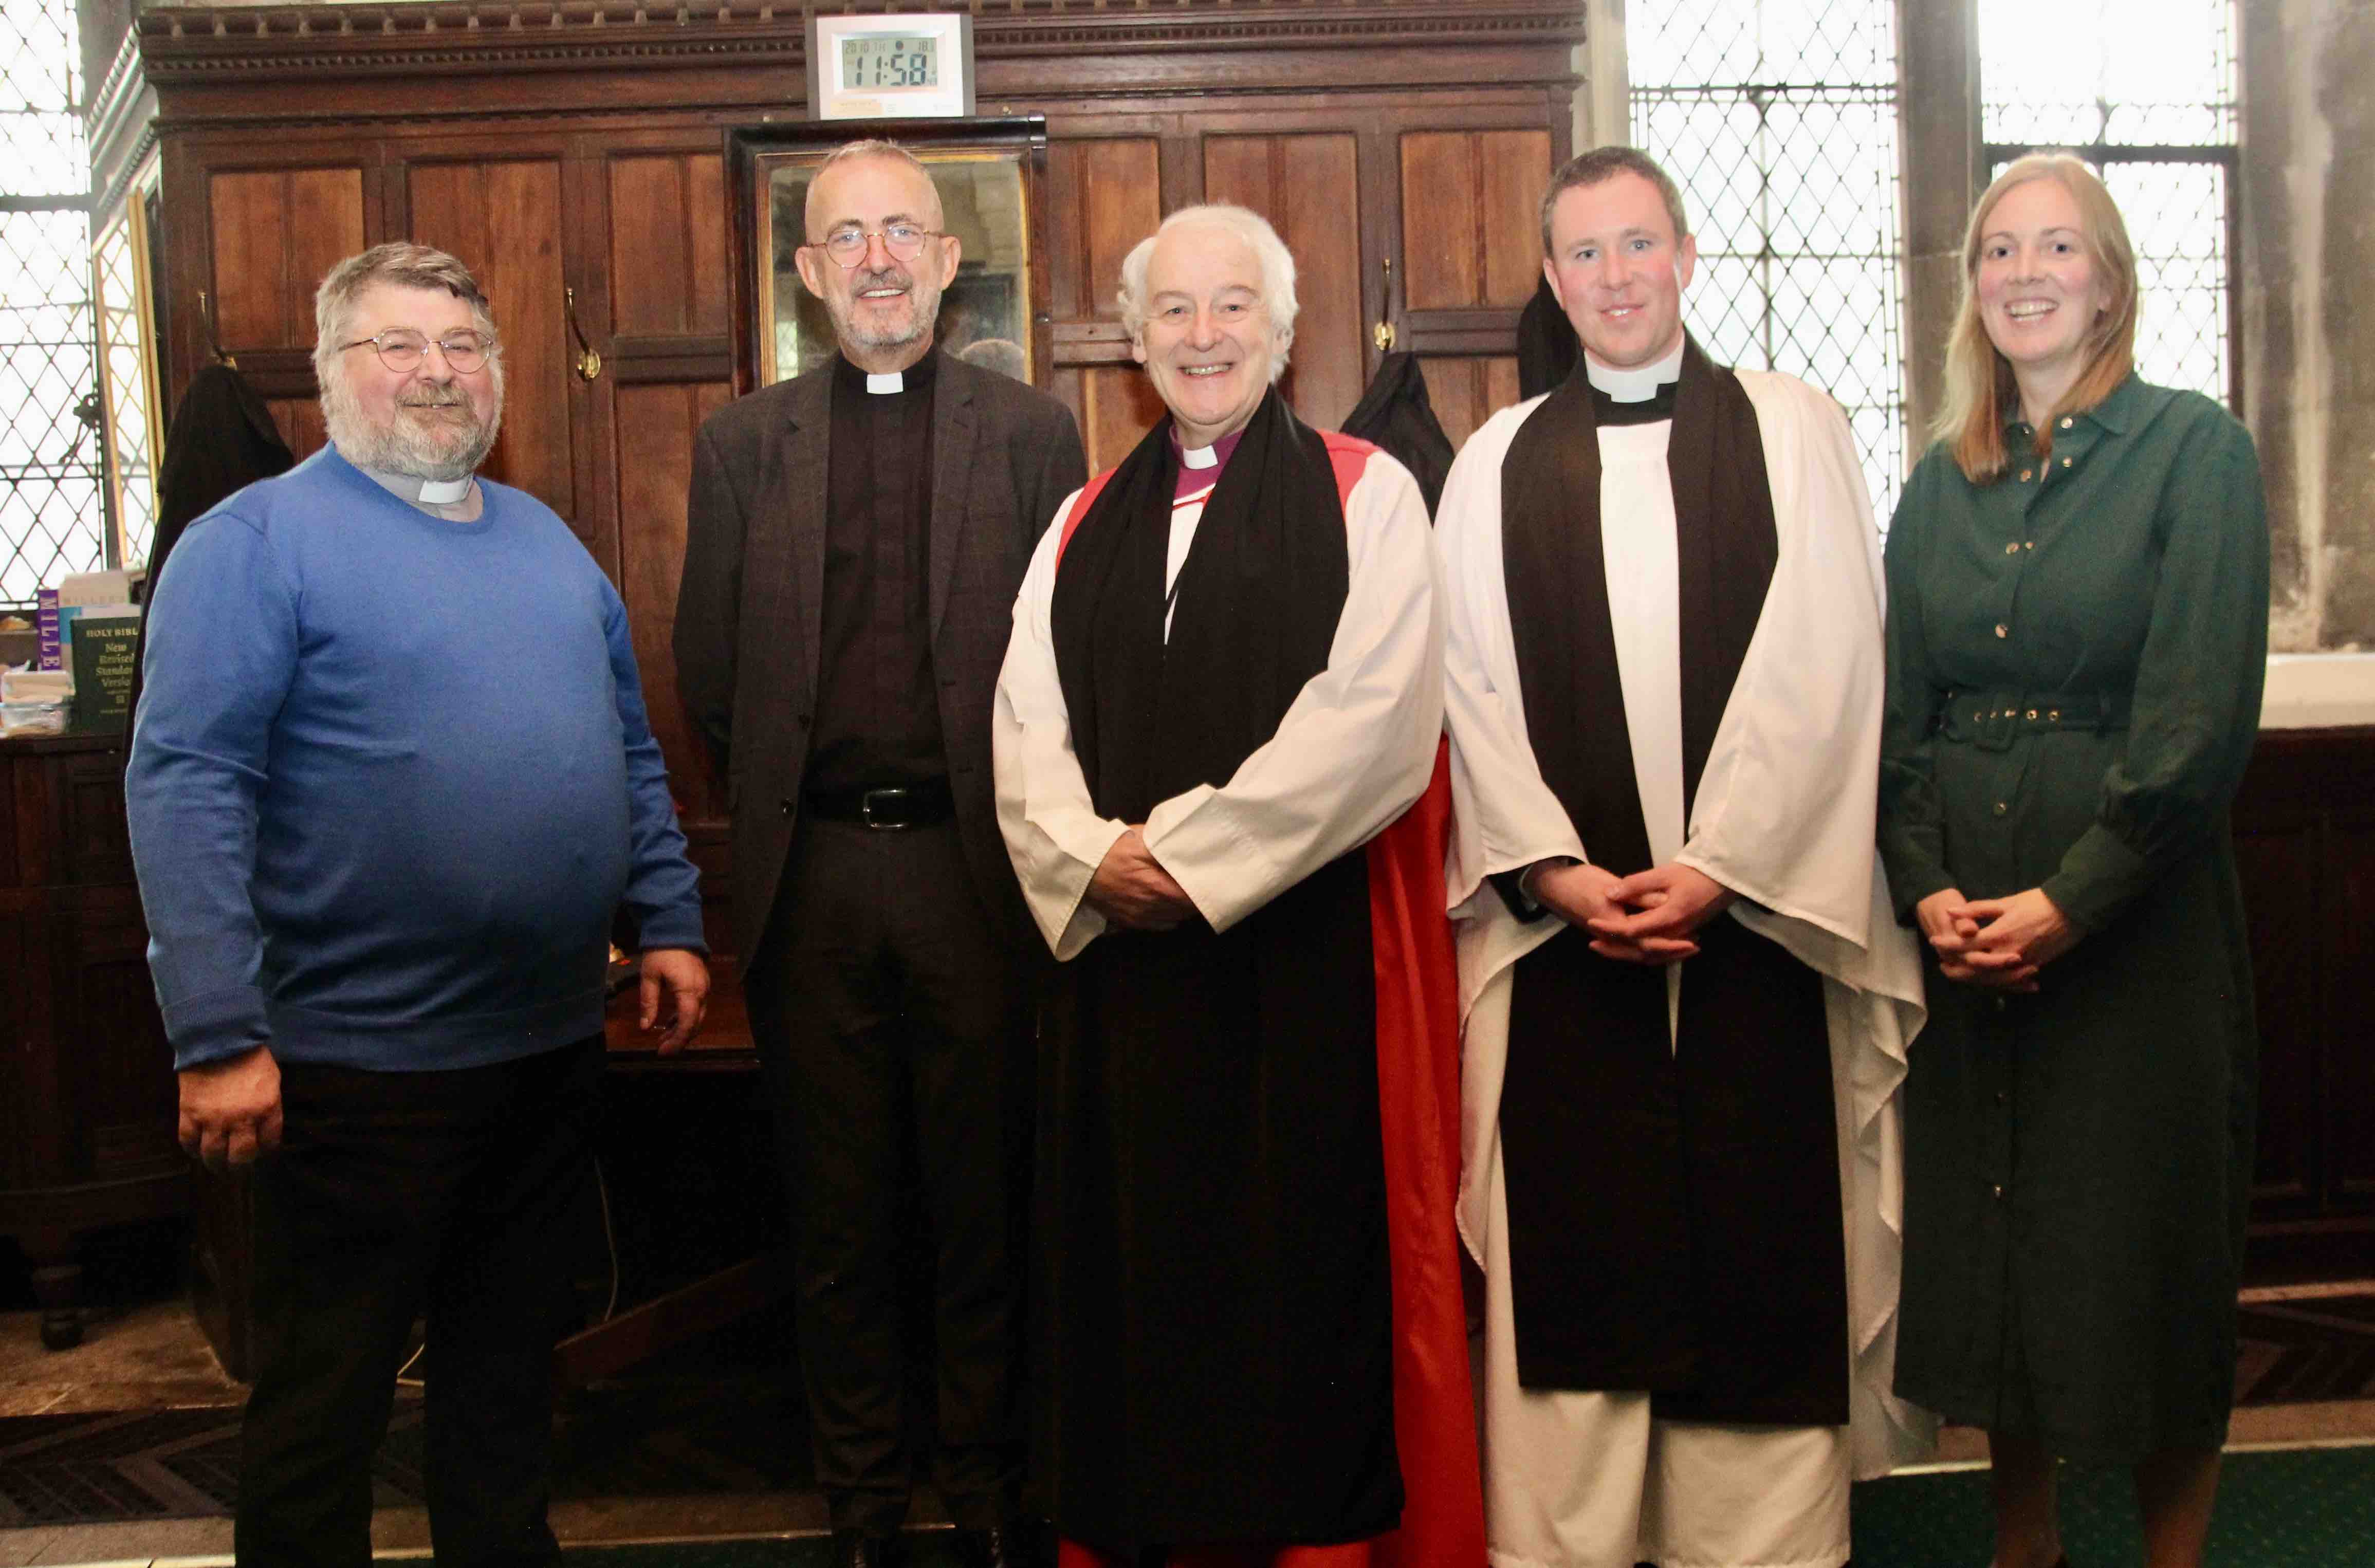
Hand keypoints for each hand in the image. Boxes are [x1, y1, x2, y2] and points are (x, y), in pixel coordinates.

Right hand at [178, 1046, 282, 1172]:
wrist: (219, 1038)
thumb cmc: (250, 1057)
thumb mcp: (272, 1081)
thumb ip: (268, 1107)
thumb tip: (264, 1129)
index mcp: (267, 1109)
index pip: (269, 1143)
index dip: (265, 1151)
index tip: (261, 1153)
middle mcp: (241, 1119)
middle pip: (241, 1156)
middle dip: (241, 1167)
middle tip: (238, 1171)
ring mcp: (213, 1118)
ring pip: (213, 1155)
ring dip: (215, 1165)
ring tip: (217, 1168)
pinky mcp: (190, 1113)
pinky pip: (188, 1141)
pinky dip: (192, 1150)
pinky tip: (196, 1151)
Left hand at [639, 947, 710, 1053]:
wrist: (677, 929)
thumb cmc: (661, 952)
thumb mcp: (649, 977)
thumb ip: (648, 1003)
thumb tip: (645, 1027)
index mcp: (689, 991)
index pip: (687, 1023)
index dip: (676, 1041)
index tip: (662, 1052)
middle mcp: (701, 992)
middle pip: (695, 1024)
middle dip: (679, 1040)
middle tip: (661, 1049)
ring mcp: (704, 989)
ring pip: (697, 1017)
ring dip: (681, 1030)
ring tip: (662, 1039)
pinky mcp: (702, 985)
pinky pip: (697, 1008)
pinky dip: (684, 1018)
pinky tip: (670, 1023)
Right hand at [1085, 828, 1197, 930]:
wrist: (1078, 865)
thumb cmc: (1110, 849)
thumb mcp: (1141, 840)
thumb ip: (1167, 847)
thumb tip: (1192, 851)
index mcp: (1155, 887)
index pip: (1191, 898)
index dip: (1205, 892)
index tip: (1213, 882)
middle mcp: (1150, 908)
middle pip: (1185, 911)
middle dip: (1197, 901)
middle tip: (1206, 886)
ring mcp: (1138, 917)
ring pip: (1174, 919)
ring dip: (1184, 909)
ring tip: (1190, 895)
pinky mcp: (1129, 921)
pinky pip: (1159, 925)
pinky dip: (1169, 917)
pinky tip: (1170, 905)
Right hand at [1530, 860, 1697, 964]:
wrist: (1555, 884)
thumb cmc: (1580, 881)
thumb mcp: (1610, 885)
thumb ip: (1638, 895)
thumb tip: (1666, 903)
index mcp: (1612, 925)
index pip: (1646, 942)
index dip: (1671, 944)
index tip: (1690, 941)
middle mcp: (1611, 937)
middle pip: (1645, 954)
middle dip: (1671, 953)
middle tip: (1694, 946)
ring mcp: (1609, 938)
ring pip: (1640, 953)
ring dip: (1663, 952)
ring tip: (1686, 944)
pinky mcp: (1610, 934)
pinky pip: (1634, 946)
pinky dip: (1652, 946)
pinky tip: (1664, 939)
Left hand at [1589, 863, 1737, 955]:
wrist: (1725, 878)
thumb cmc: (1695, 873)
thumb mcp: (1664, 874)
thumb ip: (1636, 884)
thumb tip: (1610, 893)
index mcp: (1669, 916)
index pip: (1632, 929)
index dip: (1609, 928)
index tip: (1591, 922)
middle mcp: (1675, 932)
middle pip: (1639, 948)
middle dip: (1614, 948)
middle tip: (1592, 943)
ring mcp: (1681, 936)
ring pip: (1650, 953)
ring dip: (1627, 952)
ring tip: (1605, 946)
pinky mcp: (1684, 935)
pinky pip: (1660, 951)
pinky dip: (1643, 951)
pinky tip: (1630, 946)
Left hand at [1916, 886, 2050, 990]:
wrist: (2072, 911)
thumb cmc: (2038, 902)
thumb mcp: (2005, 903)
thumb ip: (1976, 910)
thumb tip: (1950, 911)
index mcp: (1998, 934)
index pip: (1964, 945)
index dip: (1947, 945)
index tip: (1935, 942)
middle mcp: (2008, 953)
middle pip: (1974, 968)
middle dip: (1956, 968)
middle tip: (1943, 965)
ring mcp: (2021, 962)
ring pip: (1991, 978)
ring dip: (1973, 978)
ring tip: (1960, 974)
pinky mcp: (2033, 966)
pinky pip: (2010, 980)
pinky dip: (1997, 982)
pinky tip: (1987, 981)